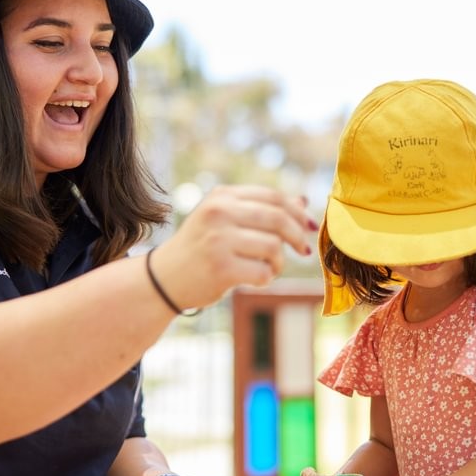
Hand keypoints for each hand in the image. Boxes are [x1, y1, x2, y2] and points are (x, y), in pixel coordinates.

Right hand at [154, 186, 317, 309]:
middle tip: (303, 251)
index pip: (273, 197)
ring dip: (279, 262)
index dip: (297, 213)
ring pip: (273, 247)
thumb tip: (302, 203)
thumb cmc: (201, 247)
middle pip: (278, 219)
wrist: (165, 277)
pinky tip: (255, 279)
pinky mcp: (221, 268)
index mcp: (222, 197)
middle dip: (297, 236)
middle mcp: (219, 213)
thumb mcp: (225, 220)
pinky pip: (264, 272)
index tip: (310, 227)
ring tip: (268, 268)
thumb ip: (261, 209)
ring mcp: (218, 240)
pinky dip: (267, 278)